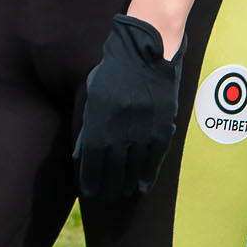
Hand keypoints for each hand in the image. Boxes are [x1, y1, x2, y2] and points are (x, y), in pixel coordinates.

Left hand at [75, 15, 184, 204]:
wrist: (147, 49)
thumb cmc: (115, 69)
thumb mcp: (94, 95)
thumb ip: (89, 125)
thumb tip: (83, 155)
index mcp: (100, 119)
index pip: (93, 160)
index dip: (90, 179)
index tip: (87, 192)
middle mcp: (122, 128)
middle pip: (114, 168)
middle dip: (108, 186)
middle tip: (105, 197)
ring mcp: (144, 128)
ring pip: (135, 166)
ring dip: (128, 183)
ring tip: (122, 193)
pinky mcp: (163, 126)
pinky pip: (155, 157)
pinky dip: (148, 173)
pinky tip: (143, 185)